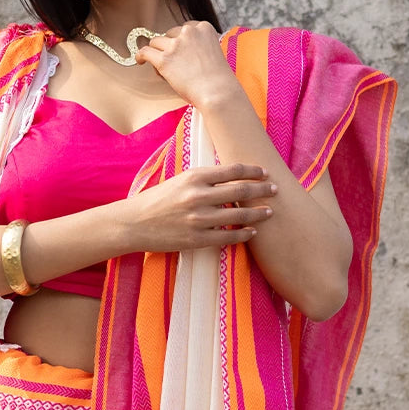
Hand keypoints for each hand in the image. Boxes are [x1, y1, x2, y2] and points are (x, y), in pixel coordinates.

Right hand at [124, 163, 277, 254]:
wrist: (133, 224)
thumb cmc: (156, 200)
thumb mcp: (179, 181)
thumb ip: (203, 179)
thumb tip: (231, 177)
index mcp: (194, 177)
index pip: (232, 170)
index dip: (252, 171)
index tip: (264, 172)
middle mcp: (198, 196)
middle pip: (240, 190)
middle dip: (262, 190)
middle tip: (275, 190)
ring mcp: (198, 219)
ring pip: (238, 215)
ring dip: (258, 213)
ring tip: (270, 212)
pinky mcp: (196, 239)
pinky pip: (227, 236)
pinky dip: (243, 234)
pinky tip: (253, 232)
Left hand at [134, 21, 239, 108]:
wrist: (218, 93)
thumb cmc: (218, 80)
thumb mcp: (214, 53)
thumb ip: (199, 47)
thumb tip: (179, 52)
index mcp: (204, 28)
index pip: (185, 28)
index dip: (180, 40)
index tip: (180, 50)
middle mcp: (189, 32)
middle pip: (170, 34)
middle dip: (169, 46)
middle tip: (175, 63)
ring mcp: (176, 45)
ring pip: (156, 42)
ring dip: (158, 53)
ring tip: (164, 68)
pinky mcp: (164, 59)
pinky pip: (145, 52)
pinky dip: (141, 56)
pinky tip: (140, 61)